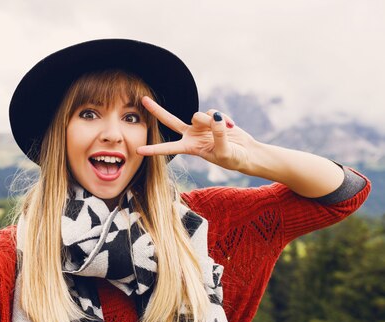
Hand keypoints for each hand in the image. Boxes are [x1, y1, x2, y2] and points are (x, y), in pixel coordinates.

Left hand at [137, 96, 257, 171]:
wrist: (246, 153)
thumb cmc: (234, 159)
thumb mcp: (225, 152)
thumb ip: (218, 135)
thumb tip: (212, 116)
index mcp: (190, 148)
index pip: (168, 148)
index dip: (154, 150)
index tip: (138, 151)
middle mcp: (191, 135)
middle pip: (169, 121)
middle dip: (156, 110)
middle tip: (143, 100)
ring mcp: (200, 126)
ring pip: (198, 115)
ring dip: (211, 121)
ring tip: (224, 130)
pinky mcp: (211, 118)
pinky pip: (212, 111)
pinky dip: (222, 118)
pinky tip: (230, 126)